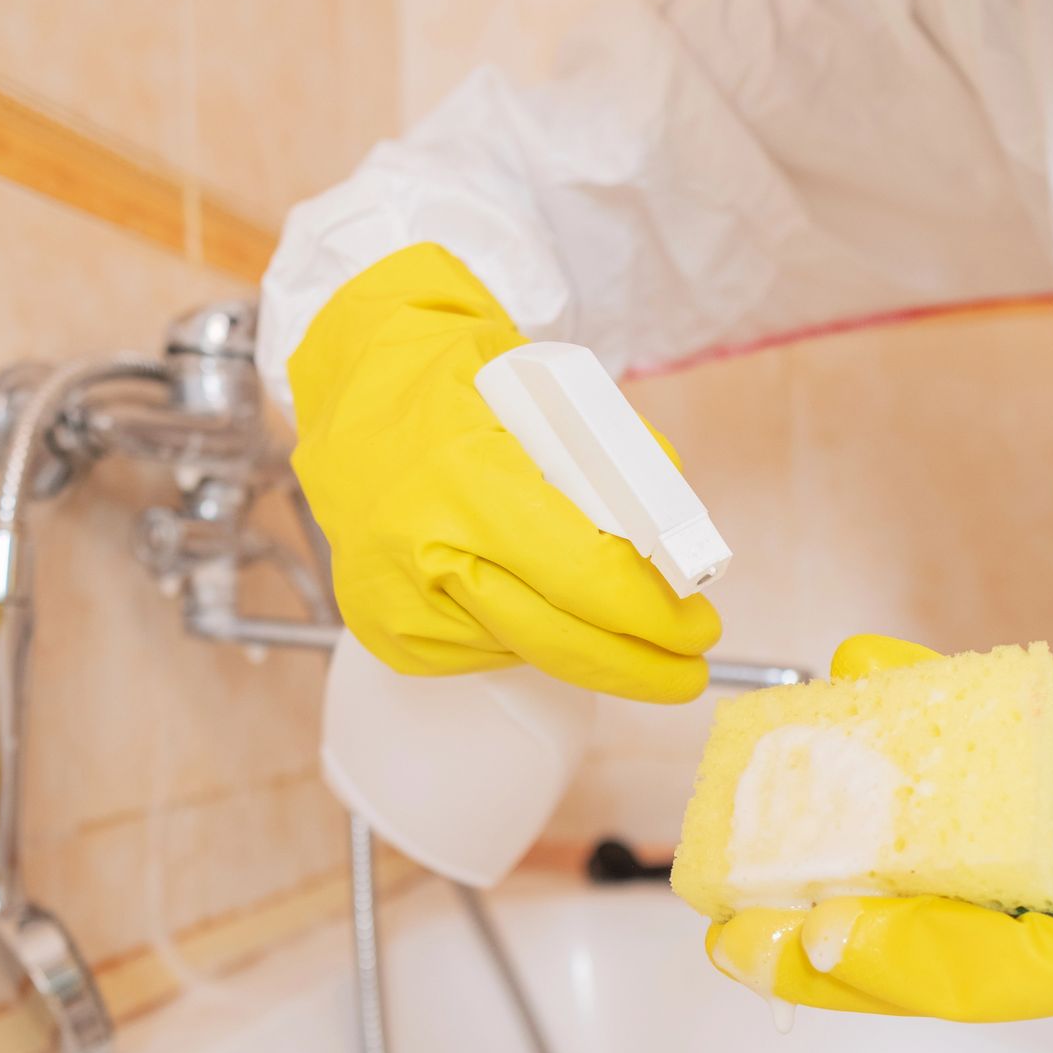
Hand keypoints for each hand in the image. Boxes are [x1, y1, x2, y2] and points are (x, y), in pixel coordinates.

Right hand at [285, 243, 720, 702]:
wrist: (353, 391)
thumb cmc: (461, 382)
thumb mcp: (555, 394)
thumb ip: (623, 464)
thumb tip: (681, 549)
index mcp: (468, 477)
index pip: (586, 578)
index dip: (654, 616)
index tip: (700, 628)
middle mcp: (424, 548)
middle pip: (561, 641)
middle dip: (639, 664)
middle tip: (687, 669)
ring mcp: (399, 599)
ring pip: (528, 652)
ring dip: (584, 646)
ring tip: (610, 615)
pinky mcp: (386, 631)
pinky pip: (485, 653)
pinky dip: (525, 636)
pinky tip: (528, 596)